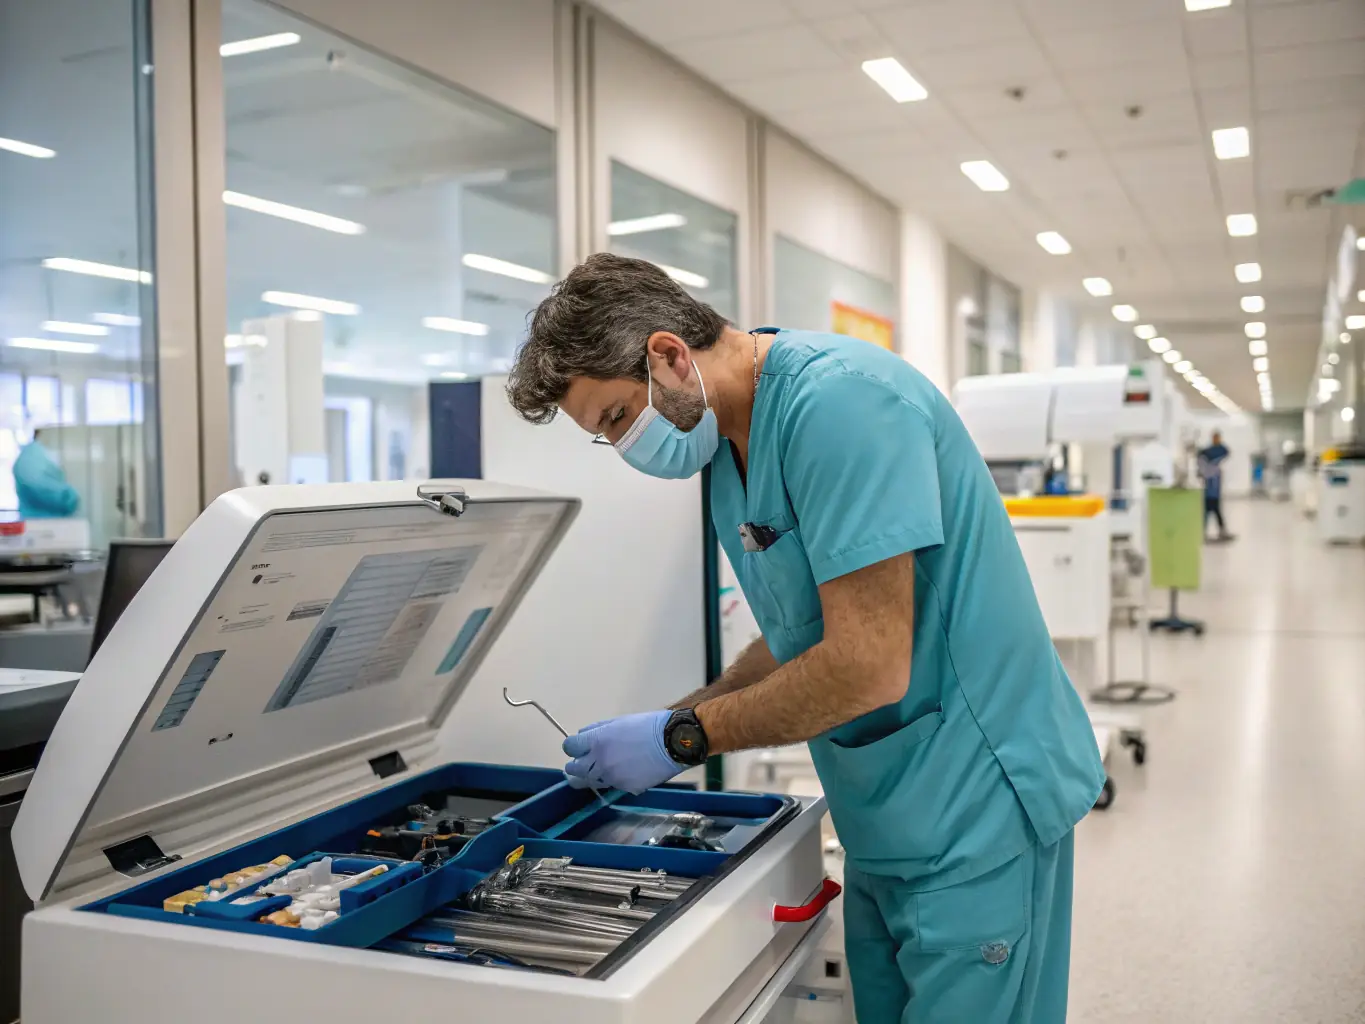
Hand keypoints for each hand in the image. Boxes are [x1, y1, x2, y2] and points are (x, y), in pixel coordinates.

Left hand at [562, 710, 679, 794]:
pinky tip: (626, 772)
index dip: (573, 747)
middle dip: (576, 765)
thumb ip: (597, 730)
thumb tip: (583, 736)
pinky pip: (613, 785)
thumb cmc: (648, 726)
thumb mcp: (619, 722)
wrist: (673, 742)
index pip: (569, 747)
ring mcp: (611, 777)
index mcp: (597, 741)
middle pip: (573, 769)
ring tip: (603, 769)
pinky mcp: (624, 788)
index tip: (578, 748)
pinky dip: (616, 780)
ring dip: (593, 775)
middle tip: (583, 763)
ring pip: (590, 781)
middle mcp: (600, 761)